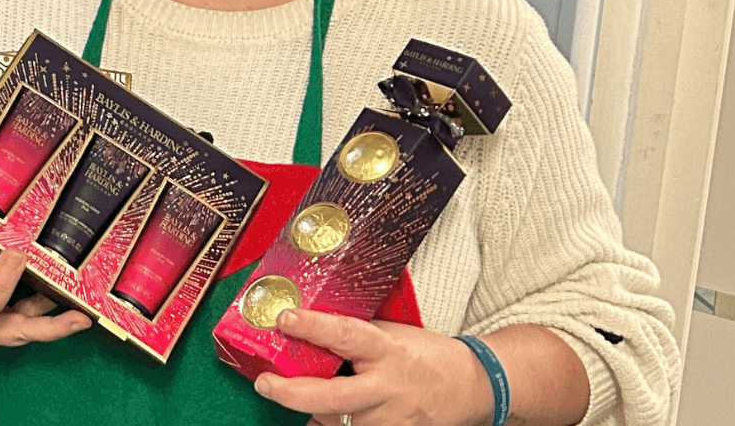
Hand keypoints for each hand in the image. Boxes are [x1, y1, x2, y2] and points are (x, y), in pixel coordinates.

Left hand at [254, 311, 493, 425]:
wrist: (471, 387)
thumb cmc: (428, 354)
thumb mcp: (392, 332)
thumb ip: (357, 332)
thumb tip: (312, 323)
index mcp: (386, 350)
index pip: (344, 334)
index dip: (312, 326)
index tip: (284, 318)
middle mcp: (386, 388)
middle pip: (332, 397)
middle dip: (292, 393)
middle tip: (264, 384)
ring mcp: (390, 421)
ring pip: (337, 423)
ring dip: (311, 412)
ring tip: (291, 395)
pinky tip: (319, 417)